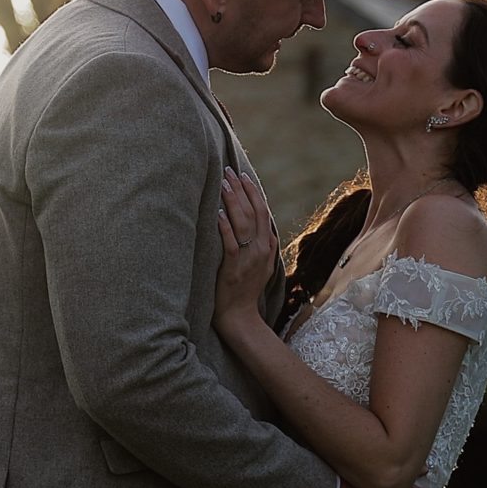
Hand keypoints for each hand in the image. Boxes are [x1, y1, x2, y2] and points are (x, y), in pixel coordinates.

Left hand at [214, 167, 278, 330]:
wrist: (241, 316)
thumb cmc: (246, 291)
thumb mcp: (263, 267)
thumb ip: (266, 247)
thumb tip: (267, 230)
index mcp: (268, 246)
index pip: (263, 211)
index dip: (253, 192)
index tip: (243, 176)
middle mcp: (261, 249)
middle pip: (254, 212)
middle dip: (241, 189)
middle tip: (229, 171)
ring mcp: (249, 258)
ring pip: (244, 223)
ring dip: (233, 201)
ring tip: (222, 184)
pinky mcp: (234, 268)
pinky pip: (231, 243)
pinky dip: (225, 227)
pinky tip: (218, 213)